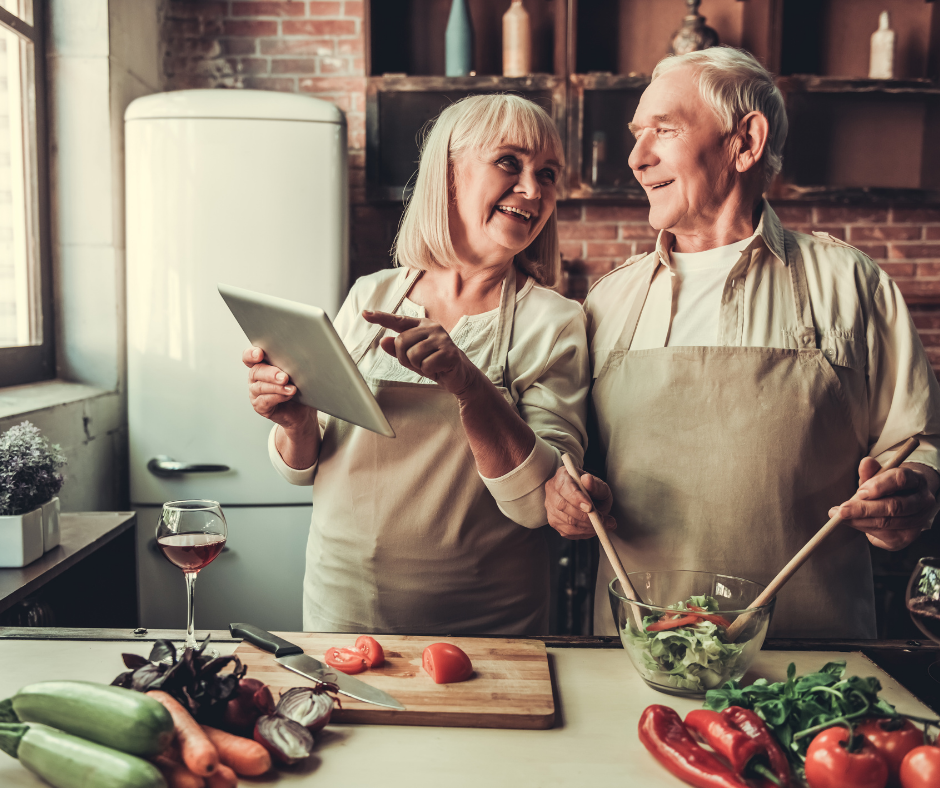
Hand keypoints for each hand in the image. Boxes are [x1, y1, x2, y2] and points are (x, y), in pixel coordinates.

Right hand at [242, 346, 315, 433]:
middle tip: (285, 377)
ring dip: (277, 387)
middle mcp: (256, 377)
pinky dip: (277, 397)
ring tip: (291, 389)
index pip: (250, 356)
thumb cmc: (300, 388)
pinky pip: (265, 400)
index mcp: (263, 364)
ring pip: (260, 387)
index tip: (259, 354)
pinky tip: (288, 396)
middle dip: (271, 374)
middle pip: (256, 371)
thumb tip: (298, 357)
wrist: (303, 410)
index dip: (251, 354)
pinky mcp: (259, 405)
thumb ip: (292, 364)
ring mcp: (255, 392)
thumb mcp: (298, 373)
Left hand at [362, 310, 479, 396]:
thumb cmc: (435, 364)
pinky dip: (428, 371)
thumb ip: (398, 349)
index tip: (365, 314)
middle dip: (404, 358)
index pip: (398, 321)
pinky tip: (438, 368)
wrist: (459, 376)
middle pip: (401, 342)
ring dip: (417, 366)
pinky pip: (425, 364)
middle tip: (419, 363)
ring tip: (429, 365)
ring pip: (412, 354)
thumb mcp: (413, 357)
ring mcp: (441, 338)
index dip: (380, 317)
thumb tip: (383, 341)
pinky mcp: (449, 352)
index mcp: (422, 325)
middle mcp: (432, 328)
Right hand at [544, 464, 615, 539]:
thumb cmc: (594, 492)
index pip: (564, 487)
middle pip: (561, 505)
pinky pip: (567, 531)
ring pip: (565, 520)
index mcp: (562, 476)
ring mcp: (550, 506)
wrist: (591, 502)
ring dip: (586, 526)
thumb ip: (596, 485)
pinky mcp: (553, 521)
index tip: (590, 507)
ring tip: (601, 525)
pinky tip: (592, 528)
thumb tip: (587, 480)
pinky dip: (582, 532)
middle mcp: (552, 490)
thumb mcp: (601, 487)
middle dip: (583, 516)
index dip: (576, 498)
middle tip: (600, 519)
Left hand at [832, 458, 939, 550]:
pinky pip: (885, 534)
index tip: (860, 492)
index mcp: (916, 480)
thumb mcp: (879, 477)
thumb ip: (871, 471)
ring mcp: (918, 520)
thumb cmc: (889, 488)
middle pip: (895, 506)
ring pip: (888, 522)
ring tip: (841, 517)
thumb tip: (866, 463)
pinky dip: (865, 528)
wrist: (905, 505)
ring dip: (860, 520)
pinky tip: (853, 522)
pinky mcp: (909, 536)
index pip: (901, 479)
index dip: (879, 486)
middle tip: (842, 510)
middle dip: (865, 509)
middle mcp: (922, 501)